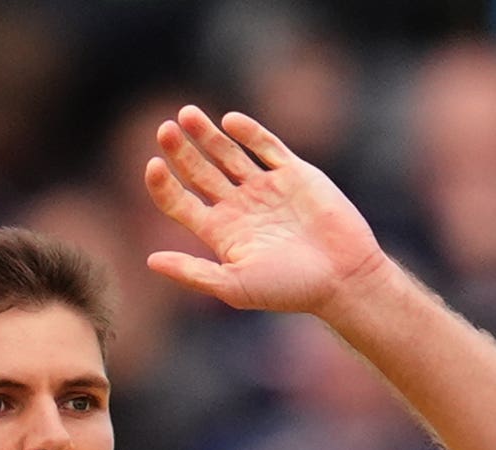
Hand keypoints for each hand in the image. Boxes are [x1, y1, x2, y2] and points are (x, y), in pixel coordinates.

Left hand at [145, 105, 388, 318]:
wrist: (345, 277)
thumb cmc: (291, 289)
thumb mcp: (235, 286)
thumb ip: (193, 273)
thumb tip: (150, 261)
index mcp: (222, 233)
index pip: (180, 202)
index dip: (163, 184)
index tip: (153, 164)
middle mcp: (240, 208)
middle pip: (199, 172)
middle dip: (181, 151)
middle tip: (165, 130)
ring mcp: (267, 189)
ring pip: (228, 153)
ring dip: (207, 135)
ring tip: (187, 115)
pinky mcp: (295, 175)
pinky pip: (267, 146)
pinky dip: (248, 131)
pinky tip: (230, 122)